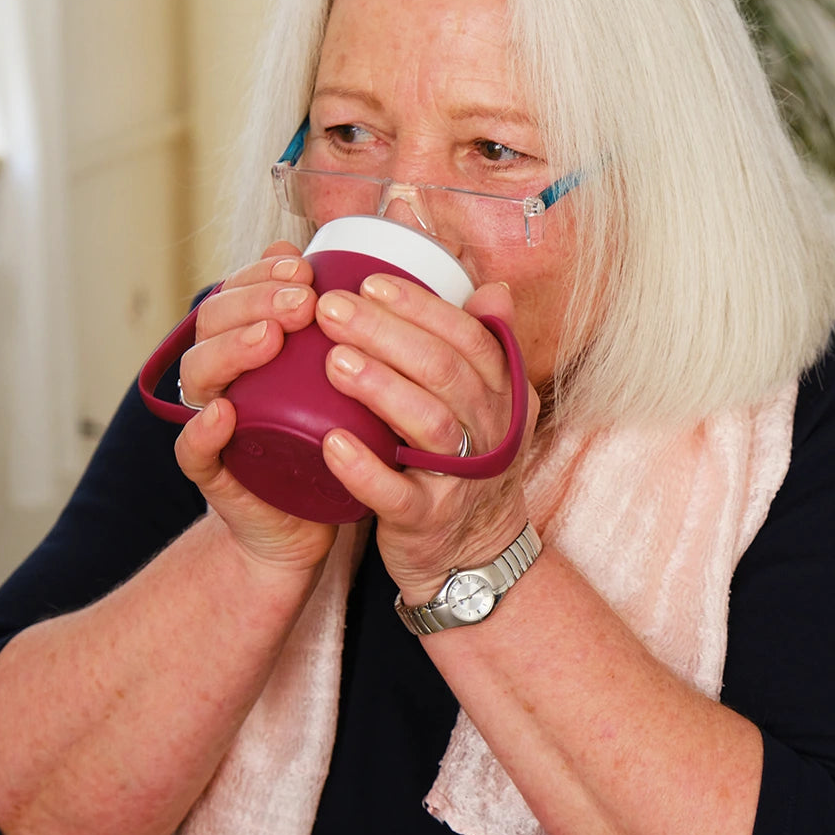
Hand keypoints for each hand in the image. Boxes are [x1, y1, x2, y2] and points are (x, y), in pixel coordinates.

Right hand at [174, 242, 338, 574]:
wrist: (308, 520)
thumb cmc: (322, 437)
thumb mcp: (331, 375)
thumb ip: (329, 324)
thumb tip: (332, 259)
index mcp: (242, 347)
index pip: (237, 294)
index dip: (262, 273)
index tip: (302, 264)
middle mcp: (220, 379)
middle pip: (213, 324)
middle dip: (256, 301)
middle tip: (302, 300)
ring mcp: (211, 424)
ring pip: (199, 375)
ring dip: (231, 349)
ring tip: (269, 338)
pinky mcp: (215, 474)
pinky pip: (193, 452)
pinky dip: (201, 431)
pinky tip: (223, 413)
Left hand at [314, 273, 539, 602]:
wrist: (472, 551)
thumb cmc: (465, 460)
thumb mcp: (487, 404)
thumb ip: (483, 344)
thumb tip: (491, 286)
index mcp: (504, 394)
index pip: (468, 338)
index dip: (420, 307)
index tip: (369, 283)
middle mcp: (492, 432)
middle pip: (444, 371)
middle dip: (387, 334)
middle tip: (331, 309)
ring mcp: (462, 480)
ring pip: (430, 424)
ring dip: (380, 387)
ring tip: (333, 360)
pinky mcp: (428, 520)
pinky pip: (398, 494)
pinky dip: (364, 468)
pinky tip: (330, 442)